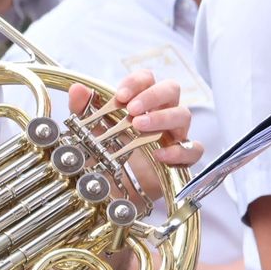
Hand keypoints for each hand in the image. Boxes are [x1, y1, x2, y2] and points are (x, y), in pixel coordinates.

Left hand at [67, 71, 201, 199]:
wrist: (110, 190)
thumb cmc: (105, 155)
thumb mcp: (89, 132)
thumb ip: (83, 110)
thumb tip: (77, 90)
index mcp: (141, 102)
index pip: (147, 79)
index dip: (137, 82)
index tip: (120, 96)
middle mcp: (160, 113)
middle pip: (171, 89)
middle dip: (153, 95)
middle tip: (132, 109)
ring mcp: (173, 134)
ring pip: (183, 115)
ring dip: (162, 118)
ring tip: (140, 126)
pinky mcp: (180, 158)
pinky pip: (193, 149)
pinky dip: (179, 151)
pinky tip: (159, 155)